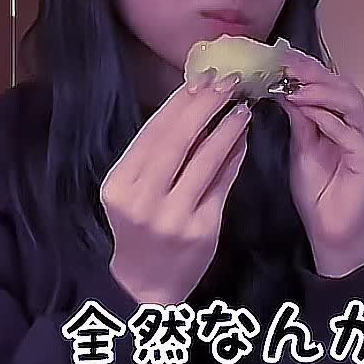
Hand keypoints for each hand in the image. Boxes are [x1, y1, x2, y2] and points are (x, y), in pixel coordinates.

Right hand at [100, 71, 249, 304]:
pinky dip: (233, 157)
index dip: (179, 102)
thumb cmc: (141, 228)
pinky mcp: (201, 230)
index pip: (152, 132)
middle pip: (176, 140)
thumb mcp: (136, 190)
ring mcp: (173, 216)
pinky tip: (243, 139)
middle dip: (205, 106)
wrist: (146, 286)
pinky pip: (221, 183)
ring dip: (226, 128)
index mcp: (120, 183)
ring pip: (204, 159)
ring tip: (242, 107)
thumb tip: (195, 102)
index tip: (202, 77)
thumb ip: (160, 152)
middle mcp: (142, 199)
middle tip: (228, 82)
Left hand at [277, 50, 363, 277]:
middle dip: (311, 74)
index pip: (328, 83)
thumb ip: (299, 116)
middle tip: (283, 65)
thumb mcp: (301, 144)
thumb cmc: (318, 190)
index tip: (277, 57)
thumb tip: (284, 85)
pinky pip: (350, 131)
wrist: (330, 229)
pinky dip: (328, 118)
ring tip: (293, 85)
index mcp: (346, 117)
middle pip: (341, 85)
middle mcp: (363, 122)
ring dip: (319, 91)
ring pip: (349, 102)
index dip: (305, 68)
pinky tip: (307, 109)